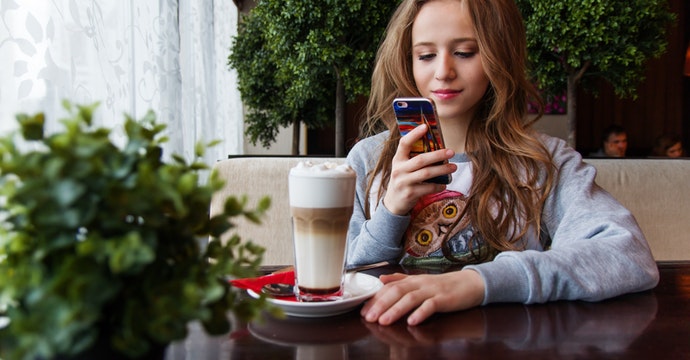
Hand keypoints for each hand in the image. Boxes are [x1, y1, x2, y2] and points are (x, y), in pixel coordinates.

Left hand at [360, 269, 484, 325]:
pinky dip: (421, 313)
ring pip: (411, 298)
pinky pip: (432, 306)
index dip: (376, 298)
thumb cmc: (444, 285)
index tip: (363, 309)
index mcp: (413, 280)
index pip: (390, 287)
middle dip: (381, 304)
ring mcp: (433, 291)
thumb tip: (381, 279)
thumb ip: (400, 279)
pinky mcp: (445, 299)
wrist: (471, 283)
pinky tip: (412, 321)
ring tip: (384, 321)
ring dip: (396, 310)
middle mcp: (420, 284)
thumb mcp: (420, 281)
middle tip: (369, 317)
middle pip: (397, 292)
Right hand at [383, 124, 456, 214]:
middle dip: (438, 155)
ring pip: (426, 173)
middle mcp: (399, 170)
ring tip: (453, 167)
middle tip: (451, 151)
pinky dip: (439, 186)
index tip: (425, 127)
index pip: (404, 144)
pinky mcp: (410, 194)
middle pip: (420, 160)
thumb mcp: (403, 167)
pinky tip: (444, 184)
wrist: (393, 203)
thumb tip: (436, 147)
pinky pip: (428, 188)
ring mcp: (404, 182)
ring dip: (442, 169)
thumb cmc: (403, 180)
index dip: (414, 134)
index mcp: (397, 160)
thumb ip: (413, 158)